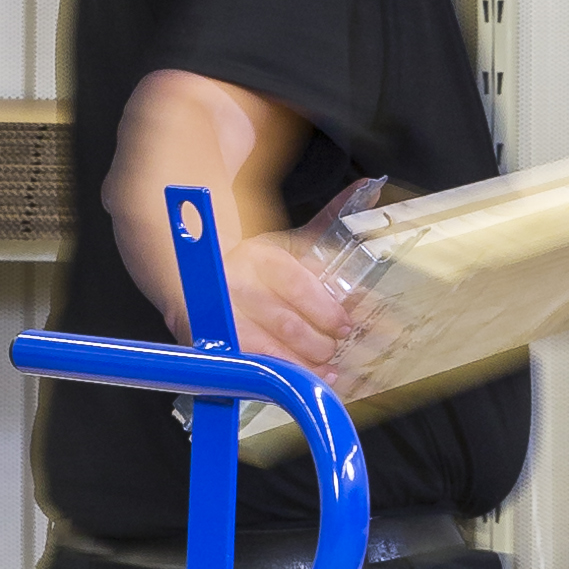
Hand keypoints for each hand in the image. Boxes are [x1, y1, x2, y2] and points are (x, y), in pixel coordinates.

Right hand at [208, 223, 375, 387]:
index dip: (323, 307)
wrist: (198, 279)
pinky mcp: (216, 346)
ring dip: (305, 363)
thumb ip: (330, 219)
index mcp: (257, 256)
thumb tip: (369, 188)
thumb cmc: (257, 266)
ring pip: (270, 349)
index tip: (345, 323)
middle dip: (319, 340)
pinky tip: (306, 381)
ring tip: (327, 366)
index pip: (293, 282)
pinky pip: (254, 367)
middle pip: (285, 322)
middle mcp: (236, 286)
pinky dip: (284, 377)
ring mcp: (222, 319)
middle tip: (337, 345)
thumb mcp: (290, 241)